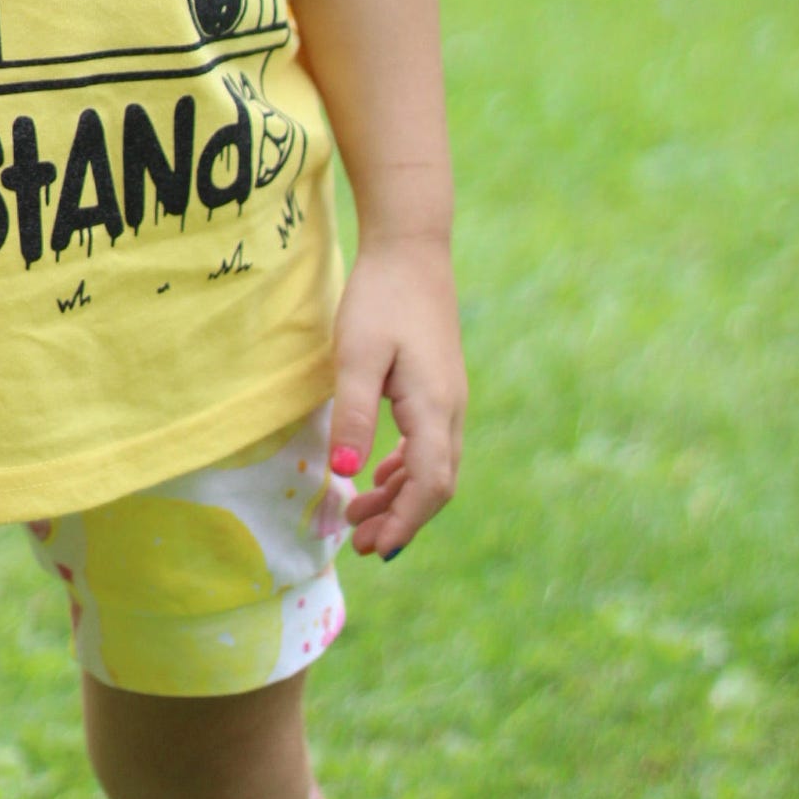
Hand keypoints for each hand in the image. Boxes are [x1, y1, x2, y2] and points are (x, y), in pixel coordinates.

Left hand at [327, 236, 464, 558]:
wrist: (411, 249)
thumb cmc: (380, 297)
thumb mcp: (356, 355)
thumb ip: (354, 415)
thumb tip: (347, 475)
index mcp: (434, 406)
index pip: (430, 484)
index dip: (405, 522)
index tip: (375, 549)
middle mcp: (451, 408)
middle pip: (436, 483)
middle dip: (401, 518)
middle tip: (359, 543)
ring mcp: (449, 397)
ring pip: (434, 465)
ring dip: (401, 495)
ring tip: (361, 516)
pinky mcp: (439, 385)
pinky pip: (430, 443)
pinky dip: (406, 468)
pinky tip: (380, 473)